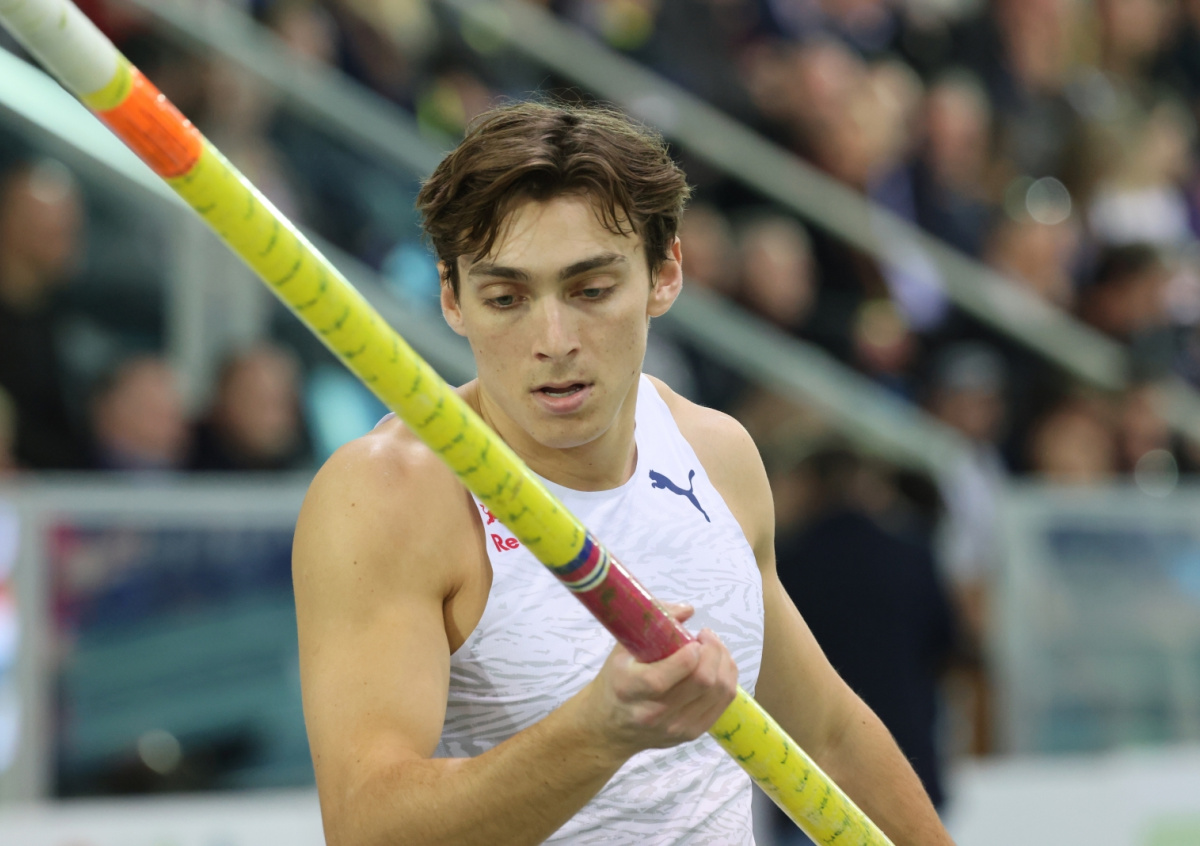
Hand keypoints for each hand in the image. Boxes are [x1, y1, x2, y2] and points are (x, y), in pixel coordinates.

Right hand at [578, 602, 738, 759]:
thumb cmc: (617, 680)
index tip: (694, 636)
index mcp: (629, 688)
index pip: (665, 676)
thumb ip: (652, 622)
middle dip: (713, 651)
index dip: (690, 652)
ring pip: (719, 691)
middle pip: (702, 681)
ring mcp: (675, 727)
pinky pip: (724, 703)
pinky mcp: (692, 734)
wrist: (610, 727)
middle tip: (706, 636)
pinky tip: (719, 665)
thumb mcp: (623, 648)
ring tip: (713, 648)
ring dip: (724, 662)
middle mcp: (653, 712)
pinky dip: (727, 678)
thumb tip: (688, 610)